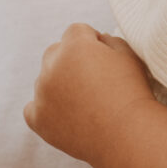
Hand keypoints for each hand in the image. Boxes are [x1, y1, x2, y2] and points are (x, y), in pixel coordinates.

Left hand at [25, 24, 156, 166]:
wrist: (127, 136)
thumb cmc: (133, 94)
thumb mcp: (130, 56)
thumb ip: (111, 41)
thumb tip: (99, 39)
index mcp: (74, 45)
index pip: (76, 32)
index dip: (92, 43)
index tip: (105, 61)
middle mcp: (52, 65)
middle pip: (55, 52)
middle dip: (71, 61)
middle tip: (93, 83)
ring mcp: (42, 92)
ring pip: (45, 81)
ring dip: (59, 86)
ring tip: (86, 105)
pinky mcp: (37, 118)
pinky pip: (33, 109)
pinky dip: (46, 111)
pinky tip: (66, 117)